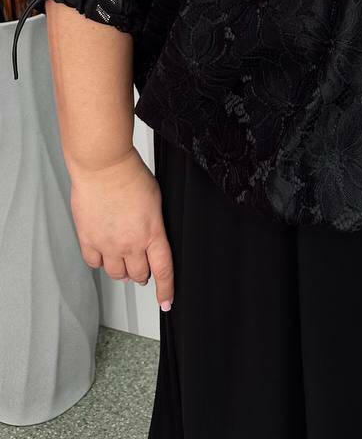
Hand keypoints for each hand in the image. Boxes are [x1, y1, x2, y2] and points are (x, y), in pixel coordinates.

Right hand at [69, 147, 174, 312]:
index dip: (166, 289)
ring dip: (121, 269)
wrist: (103, 166)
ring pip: (116, 273)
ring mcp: (108, 244)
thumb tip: (151, 235)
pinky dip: (100, 260)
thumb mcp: (155, 199)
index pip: (163, 270)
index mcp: (152, 232)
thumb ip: (154, 223)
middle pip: (138, 274)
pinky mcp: (88, 239)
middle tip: (140, 266)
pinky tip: (103, 251)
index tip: (166, 301)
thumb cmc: (129, 174)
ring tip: (122, 257)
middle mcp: (130, 243)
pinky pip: (94, 263)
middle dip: (142, 272)